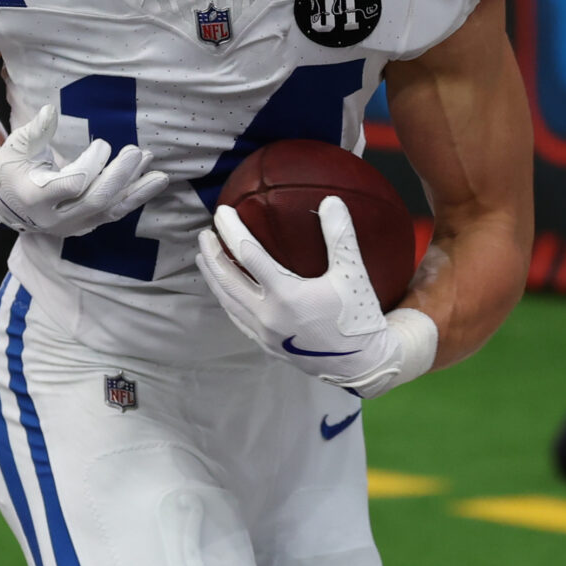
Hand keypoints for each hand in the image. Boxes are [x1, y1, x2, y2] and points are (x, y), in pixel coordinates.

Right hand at [0, 103, 172, 235]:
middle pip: (96, 200)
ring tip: (160, 174)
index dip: (92, 165)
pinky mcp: (84, 225)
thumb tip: (51, 111)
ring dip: (136, 191)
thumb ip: (35, 131)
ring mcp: (71, 226)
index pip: (72, 184)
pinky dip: (134, 198)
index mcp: (35, 197)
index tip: (102, 144)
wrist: (5, 201)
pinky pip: (113, 214)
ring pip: (109, 211)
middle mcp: (54, 218)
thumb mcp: (16, 146)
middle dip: (120, 176)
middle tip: (138, 152)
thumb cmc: (11, 167)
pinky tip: (153, 182)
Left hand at [195, 197, 437, 397]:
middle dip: (212, 254)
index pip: (248, 255)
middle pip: (227, 279)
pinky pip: (237, 318)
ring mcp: (264, 333)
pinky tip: (223, 290)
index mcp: (286, 295)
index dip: (232, 230)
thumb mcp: (353, 274)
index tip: (222, 212)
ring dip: (213, 277)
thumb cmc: (358, 317)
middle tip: (204, 234)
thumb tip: (331, 200)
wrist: (363, 365)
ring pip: (227, 301)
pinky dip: (226, 299)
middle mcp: (268, 315)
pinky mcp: (265, 345)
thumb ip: (341, 236)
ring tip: (203, 257)